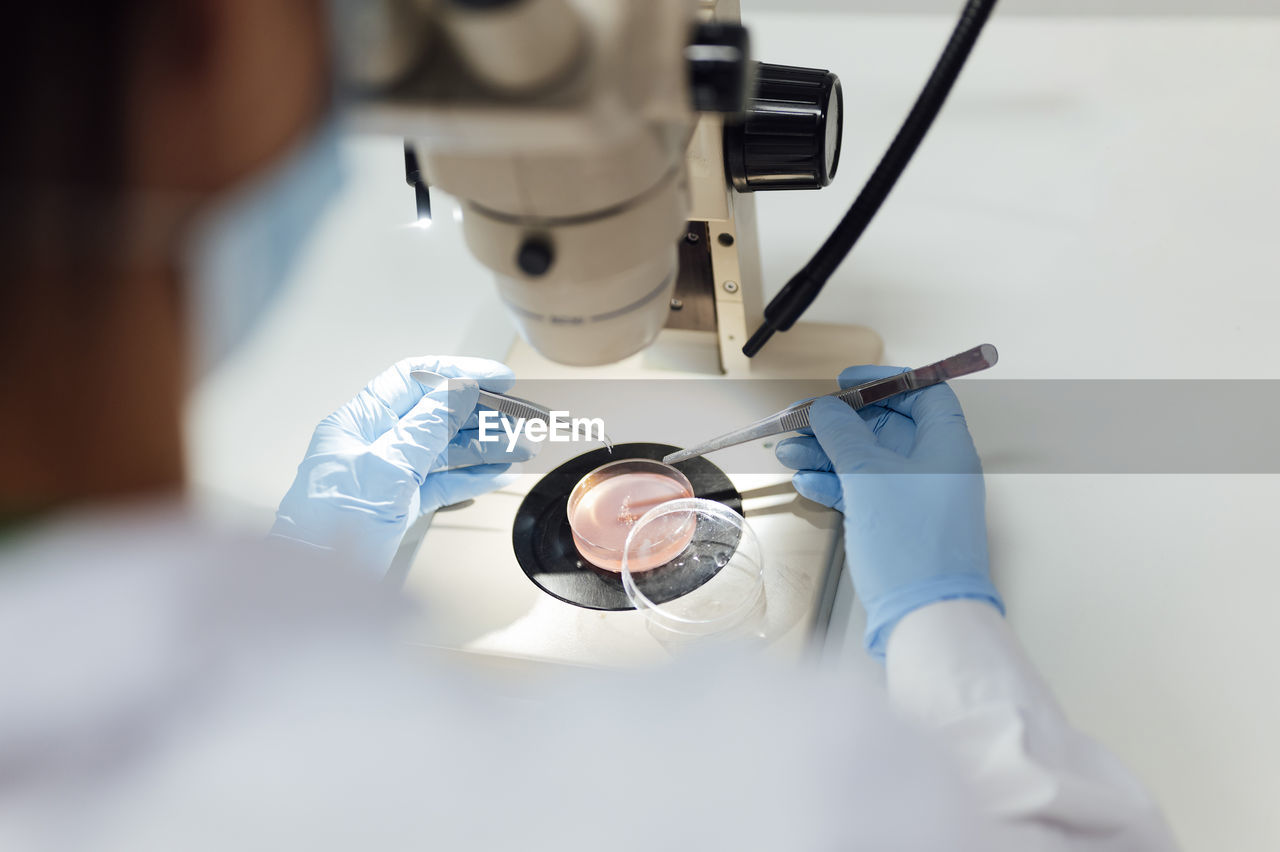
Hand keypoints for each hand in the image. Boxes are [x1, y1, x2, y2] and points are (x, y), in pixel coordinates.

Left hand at [271, 356, 529, 572]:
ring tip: (521, 447)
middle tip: (521, 418)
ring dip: (486, 447)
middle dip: (482, 415)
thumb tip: (458, 390)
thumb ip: (426, 428)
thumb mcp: (385, 469)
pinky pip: (443, 482)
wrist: (313, 592)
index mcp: (358, 424)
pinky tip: (499, 474)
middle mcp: (373, 445)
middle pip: (437, 415)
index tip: (498, 378)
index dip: (459, 374)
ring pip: (445, 450)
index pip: (414, 380)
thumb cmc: (327, 532)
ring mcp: (388, 476)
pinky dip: (473, 477)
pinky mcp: (399, 505)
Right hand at [775, 365, 1002, 657]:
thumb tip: (826, 410)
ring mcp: (916, 500)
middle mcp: (936, 468)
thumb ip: (844, 435)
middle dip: (839, 423)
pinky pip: (864, 493)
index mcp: (946, 445)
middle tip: (799, 422)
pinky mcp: (898, 528)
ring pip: (868, 462)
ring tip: (789, 453)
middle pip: (886, 428)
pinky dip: (835, 485)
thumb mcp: (869, 475)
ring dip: (827, 454)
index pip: (924, 394)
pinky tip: (807, 483)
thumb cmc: (913, 544)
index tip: (847, 382)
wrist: (926, 614)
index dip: (885, 382)